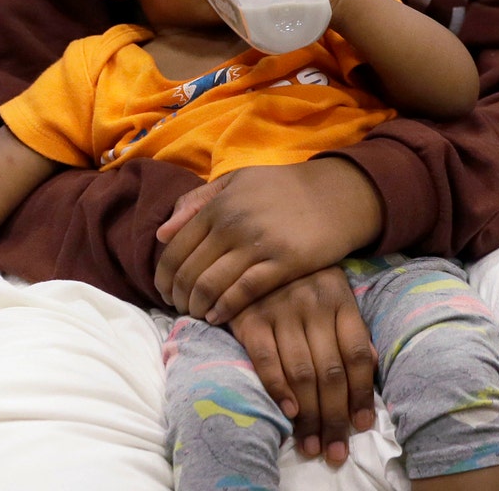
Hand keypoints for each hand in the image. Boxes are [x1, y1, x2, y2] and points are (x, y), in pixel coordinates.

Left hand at [155, 157, 383, 323]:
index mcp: (218, 204)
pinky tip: (218, 317)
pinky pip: (243, 293)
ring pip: (211, 285)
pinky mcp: (283, 263)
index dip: (163, 275)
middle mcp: (233, 224)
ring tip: (197, 314)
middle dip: (178, 296)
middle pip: (189, 271)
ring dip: (197, 306)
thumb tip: (162, 234)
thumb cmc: (283, 188)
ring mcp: (258, 244)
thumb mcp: (236, 182)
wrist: (336, 195)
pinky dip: (224, 309)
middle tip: (179, 308)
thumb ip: (197, 202)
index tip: (165, 291)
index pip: (176, 247)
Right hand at [227, 266, 377, 464]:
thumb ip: (351, 328)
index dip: (362, 395)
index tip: (361, 427)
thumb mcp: (334, 293)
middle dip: (335, 417)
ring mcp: (281, 310)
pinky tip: (288, 413)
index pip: (358, 355)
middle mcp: (314, 305)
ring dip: (309, 415)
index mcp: (341, 299)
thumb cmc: (301, 278)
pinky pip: (267, 360)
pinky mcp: (251, 317)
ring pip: (303, 373)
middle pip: (332, 372)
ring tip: (313, 444)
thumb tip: (374, 367)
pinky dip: (278, 389)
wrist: (253, 246)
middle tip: (336, 450)